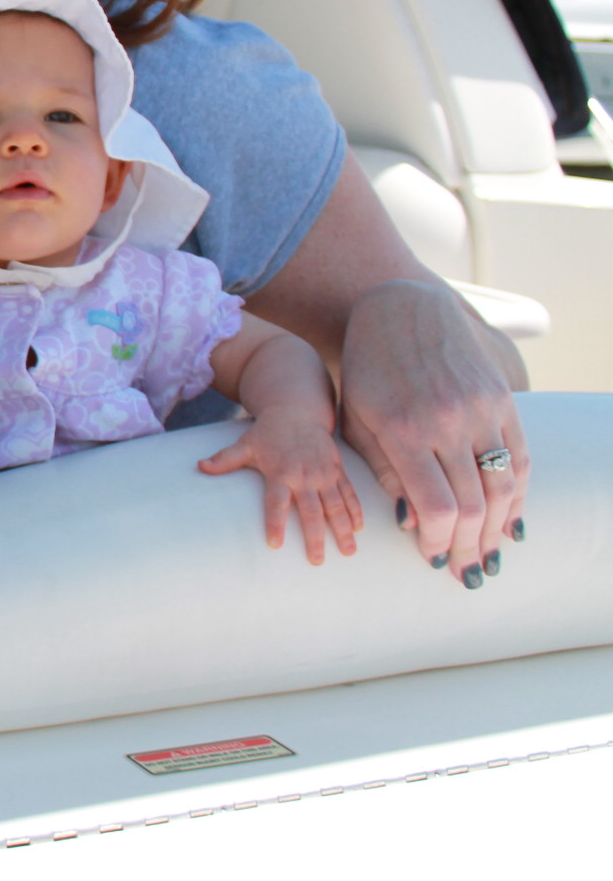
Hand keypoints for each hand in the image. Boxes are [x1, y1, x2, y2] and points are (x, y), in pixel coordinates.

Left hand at [197, 415, 363, 564]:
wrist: (297, 410)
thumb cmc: (268, 432)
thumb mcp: (245, 444)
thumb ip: (225, 459)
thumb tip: (199, 467)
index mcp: (280, 473)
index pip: (275, 503)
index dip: (275, 523)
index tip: (274, 545)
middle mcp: (304, 476)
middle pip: (311, 511)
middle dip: (315, 537)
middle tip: (317, 561)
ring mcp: (323, 474)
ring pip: (336, 505)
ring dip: (343, 528)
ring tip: (349, 552)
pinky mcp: (337, 470)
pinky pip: (348, 493)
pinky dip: (355, 510)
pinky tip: (359, 528)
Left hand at [339, 280, 527, 587]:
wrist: (402, 310)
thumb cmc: (368, 370)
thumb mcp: (358, 419)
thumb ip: (383, 470)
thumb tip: (413, 522)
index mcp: (404, 429)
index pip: (435, 507)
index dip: (438, 542)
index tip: (431, 559)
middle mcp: (448, 421)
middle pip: (473, 506)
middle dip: (468, 547)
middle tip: (463, 571)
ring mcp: (482, 409)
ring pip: (505, 488)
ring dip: (498, 530)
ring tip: (487, 555)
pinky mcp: (504, 399)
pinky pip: (521, 459)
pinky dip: (519, 496)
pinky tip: (510, 522)